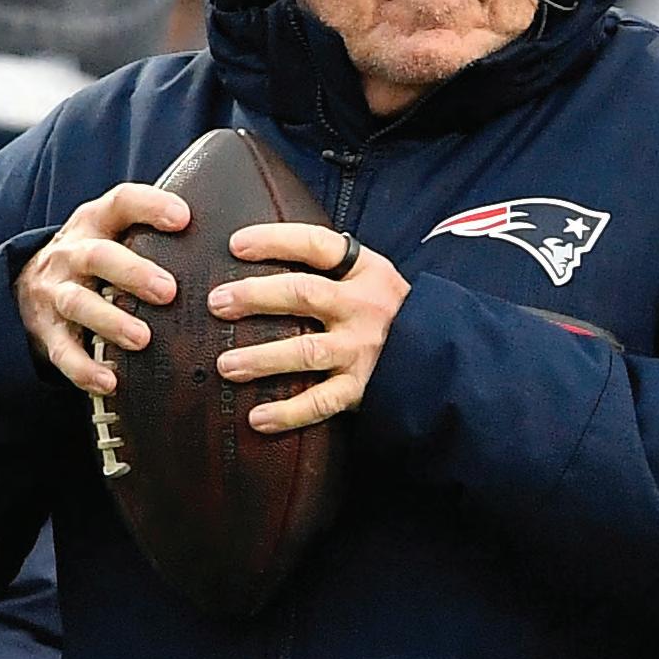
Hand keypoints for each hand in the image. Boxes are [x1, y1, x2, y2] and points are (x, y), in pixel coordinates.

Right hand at [14, 183, 190, 394]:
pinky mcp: (47, 330)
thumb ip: (156, 231)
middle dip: (133, 273)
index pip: (122, 202)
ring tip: (142, 339)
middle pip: (98, 256)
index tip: (184, 218)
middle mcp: (73, 253)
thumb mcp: (116, 230)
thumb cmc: (97, 255)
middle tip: (169, 291)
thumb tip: (231, 238)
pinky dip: (84, 368)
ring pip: (78, 303)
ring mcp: (56, 291)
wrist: (31, 279)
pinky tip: (109, 381)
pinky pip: (62, 351)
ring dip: (111, 321)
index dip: (151, 206)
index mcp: (97, 222)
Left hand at [208, 224, 408, 432]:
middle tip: (218, 302)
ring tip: (226, 364)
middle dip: (257, 296)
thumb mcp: (369, 275)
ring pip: (307, 352)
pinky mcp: (362, 387)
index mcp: (364, 270)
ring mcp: (362, 349)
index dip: (275, 240)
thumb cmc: (388, 309)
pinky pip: (321, 402)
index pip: (316, 245)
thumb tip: (260, 256)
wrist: (440, 353)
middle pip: (304, 294)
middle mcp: (362, 306)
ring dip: (263, 358)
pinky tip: (257, 418)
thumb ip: (329, 267)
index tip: (236, 244)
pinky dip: (288, 412)